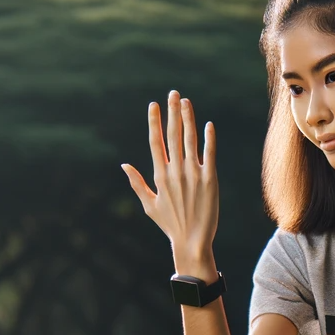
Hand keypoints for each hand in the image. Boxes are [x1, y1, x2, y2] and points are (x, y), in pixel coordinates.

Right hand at [121, 90, 218, 272]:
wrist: (192, 241)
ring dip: (188, 119)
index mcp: (160, 175)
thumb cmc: (170, 225)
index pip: (155, 142)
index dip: (154, 122)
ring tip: (186, 102)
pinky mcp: (210, 180)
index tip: (153, 104)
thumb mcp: (149, 204)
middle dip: (172, 112)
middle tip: (173, 93)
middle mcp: (175, 171)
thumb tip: (123, 165)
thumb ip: (137, 183)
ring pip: (190, 140)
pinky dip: (209, 139)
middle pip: (173, 135)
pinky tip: (208, 125)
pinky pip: (209, 154)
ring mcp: (193, 174)